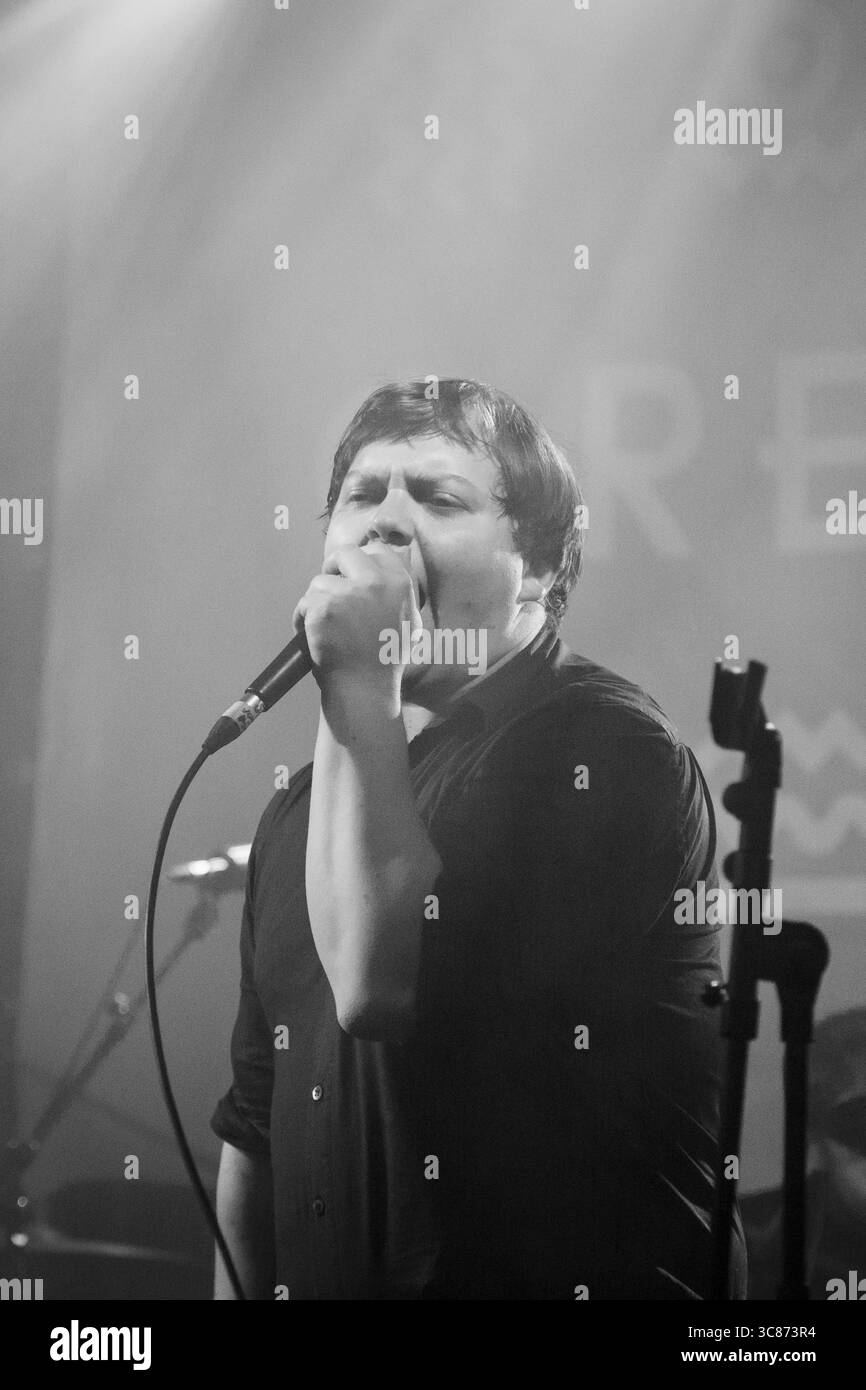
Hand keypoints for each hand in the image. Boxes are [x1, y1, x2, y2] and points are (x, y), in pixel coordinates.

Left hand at [292, 542, 424, 699]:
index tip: (350, 575)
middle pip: (344, 554)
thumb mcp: (406, 621)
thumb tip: (382, 566)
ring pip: (320, 581)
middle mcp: (376, 582)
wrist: (364, 689)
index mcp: (399, 583)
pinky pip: (304, 602)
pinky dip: (302, 619)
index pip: (376, 550)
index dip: (359, 561)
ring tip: (325, 627)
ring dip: (316, 601)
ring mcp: (348, 593)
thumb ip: (395, 592)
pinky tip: (314, 636)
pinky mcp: (323, 607)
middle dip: (333, 569)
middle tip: (329, 591)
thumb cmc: (383, 661)